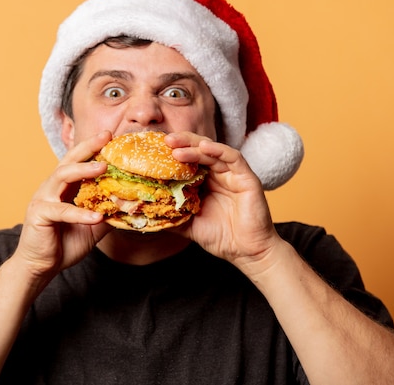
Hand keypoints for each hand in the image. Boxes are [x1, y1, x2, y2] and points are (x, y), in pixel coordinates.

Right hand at [13, 131, 112, 283]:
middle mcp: (51, 188)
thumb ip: (109, 213)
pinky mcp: (39, 214)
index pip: (78, 161)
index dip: (93, 148)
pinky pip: (62, 211)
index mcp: (64, 187)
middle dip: (88, 147)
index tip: (110, 136)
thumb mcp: (93, 227)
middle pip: (69, 160)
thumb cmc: (65, 244)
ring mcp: (43, 199)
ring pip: (62, 176)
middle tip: (106, 137)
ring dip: (83, 170)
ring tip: (103, 167)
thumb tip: (133, 206)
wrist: (41, 266)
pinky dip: (80, 213)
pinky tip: (97, 216)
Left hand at [167, 132, 281, 269]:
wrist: (246, 252)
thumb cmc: (221, 238)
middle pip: (199, 150)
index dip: (173, 153)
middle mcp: (219, 174)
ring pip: (213, 151)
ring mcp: (233, 174)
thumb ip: (171, 216)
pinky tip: (204, 147)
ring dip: (194, 146)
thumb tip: (146, 213)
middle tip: (165, 140)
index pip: (189, 160)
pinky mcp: (247, 177)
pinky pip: (233, 157)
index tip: (155, 150)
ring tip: (176, 147)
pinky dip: (218, 150)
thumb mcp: (188, 225)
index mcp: (206, 182)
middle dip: (182, 143)